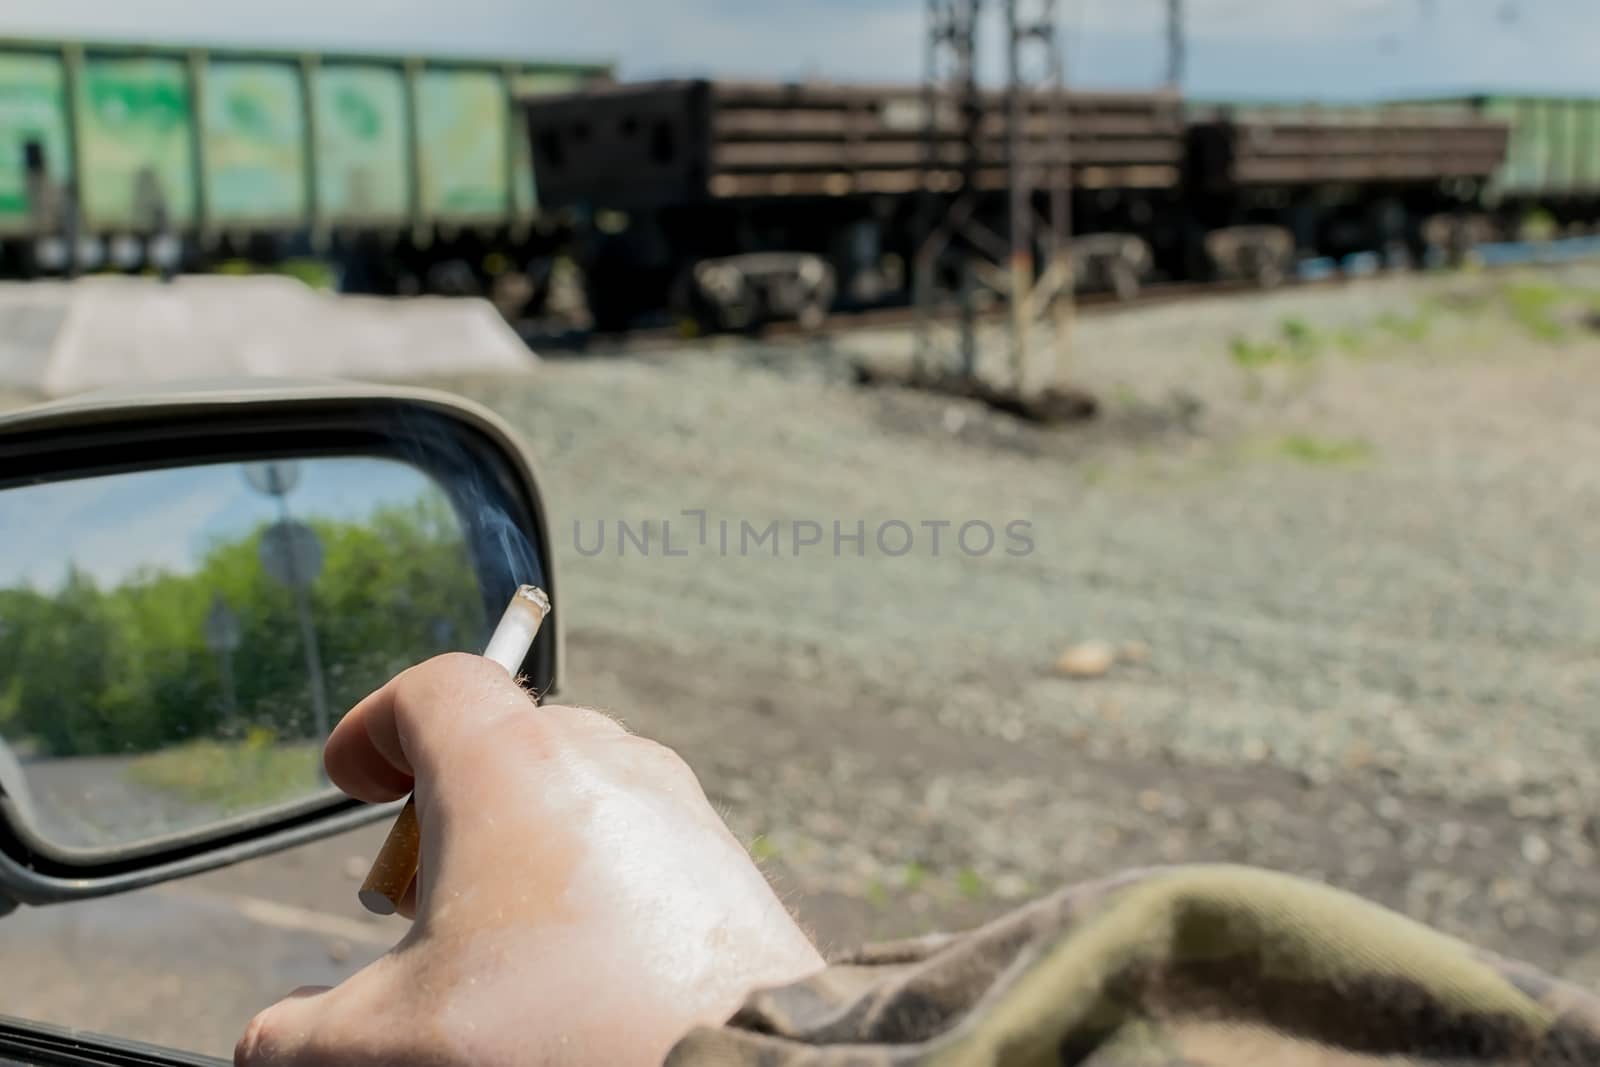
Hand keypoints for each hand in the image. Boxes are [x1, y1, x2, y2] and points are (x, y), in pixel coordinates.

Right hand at [235, 654, 822, 1066]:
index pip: (433, 687)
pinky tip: (575, 965)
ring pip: (574, 788)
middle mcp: (602, 758)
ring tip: (494, 941)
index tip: (352, 778)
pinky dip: (587, 875)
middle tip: (415, 895)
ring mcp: (675, 804)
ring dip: (518, 841)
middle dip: (445, 801)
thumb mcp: (384, 1042)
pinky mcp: (722, 860)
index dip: (377, 725)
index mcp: (510, 764)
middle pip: (503, 738)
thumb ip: (298, 1035)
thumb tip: (270, 1041)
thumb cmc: (556, 1035)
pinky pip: (635, 837)